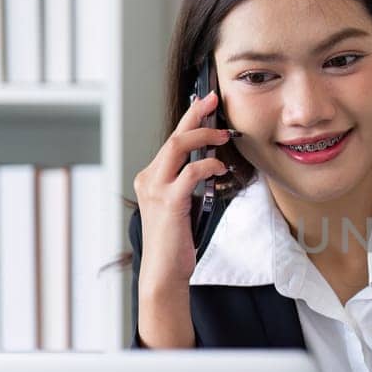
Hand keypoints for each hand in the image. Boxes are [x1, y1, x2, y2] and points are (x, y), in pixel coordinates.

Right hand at [131, 90, 230, 288]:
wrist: (164, 270)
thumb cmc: (175, 240)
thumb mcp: (180, 204)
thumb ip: (187, 182)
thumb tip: (209, 161)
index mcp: (150, 177)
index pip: (170, 140)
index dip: (188, 119)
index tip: (204, 102)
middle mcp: (148, 178)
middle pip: (174, 136)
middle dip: (195, 115)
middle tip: (214, 100)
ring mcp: (156, 189)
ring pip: (178, 146)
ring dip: (204, 136)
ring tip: (223, 135)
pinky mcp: (169, 201)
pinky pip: (192, 172)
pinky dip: (209, 165)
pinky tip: (220, 168)